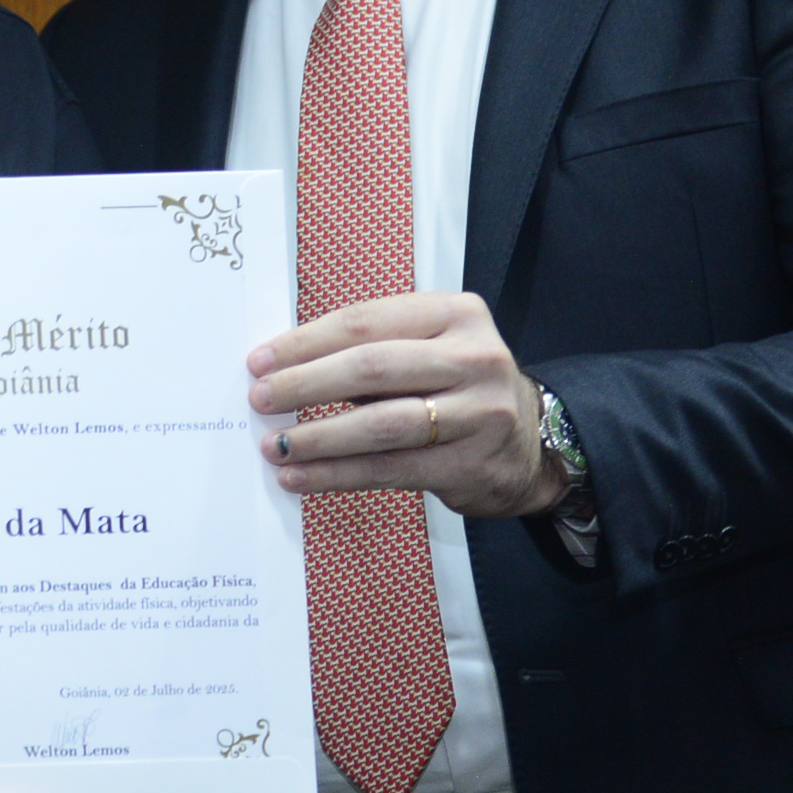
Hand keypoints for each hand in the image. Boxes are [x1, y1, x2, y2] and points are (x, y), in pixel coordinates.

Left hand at [246, 291, 561, 516]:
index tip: (260, 361)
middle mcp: (474, 358)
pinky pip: (389, 469)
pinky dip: (336, 475)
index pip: (366, 323)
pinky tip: (300, 478)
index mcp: (457, 314)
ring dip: (316, 437)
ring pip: (379, 424)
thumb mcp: (430, 349)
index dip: (305, 342)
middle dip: (304, 385)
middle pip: (371, 368)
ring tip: (275, 445)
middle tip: (260, 400)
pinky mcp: (471, 464)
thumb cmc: (458, 388)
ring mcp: (479, 414)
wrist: (533, 446)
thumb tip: (283, 368)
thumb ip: (372, 349)